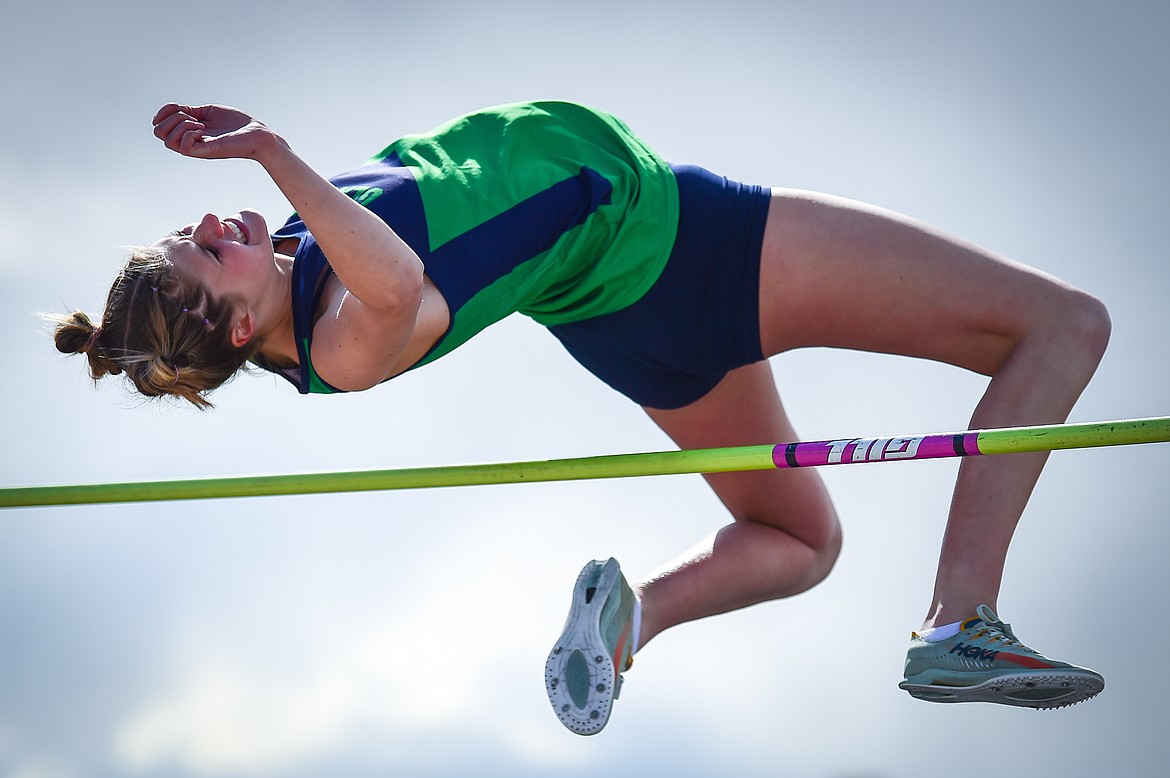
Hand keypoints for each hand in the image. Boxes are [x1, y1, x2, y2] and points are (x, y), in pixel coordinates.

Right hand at [152, 103, 281, 160]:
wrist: (257, 134)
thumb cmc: (237, 124)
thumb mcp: (208, 112)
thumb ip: (190, 110)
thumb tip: (173, 109)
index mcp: (188, 131)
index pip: (159, 124)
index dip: (163, 111)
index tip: (180, 106)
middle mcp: (189, 142)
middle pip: (158, 132)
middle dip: (170, 118)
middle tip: (193, 117)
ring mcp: (197, 148)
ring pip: (167, 140)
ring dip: (180, 125)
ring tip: (200, 124)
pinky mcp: (206, 152)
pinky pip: (184, 148)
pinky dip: (188, 133)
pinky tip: (203, 130)